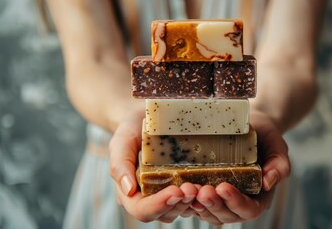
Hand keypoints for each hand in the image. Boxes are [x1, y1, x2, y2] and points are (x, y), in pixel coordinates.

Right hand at [109, 106, 198, 222]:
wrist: (146, 118)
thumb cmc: (131, 130)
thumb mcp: (121, 141)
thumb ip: (119, 164)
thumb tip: (128, 189)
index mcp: (130, 194)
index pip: (142, 210)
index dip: (159, 205)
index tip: (175, 191)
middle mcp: (150, 199)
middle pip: (165, 214)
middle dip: (180, 203)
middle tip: (193, 187)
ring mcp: (168, 195)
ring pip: (182, 210)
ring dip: (194, 202)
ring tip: (204, 187)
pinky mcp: (183, 187)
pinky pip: (194, 201)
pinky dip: (203, 197)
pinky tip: (211, 185)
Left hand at [189, 109, 290, 224]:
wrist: (250, 127)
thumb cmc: (265, 138)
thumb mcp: (278, 147)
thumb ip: (279, 166)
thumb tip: (268, 182)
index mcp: (259, 198)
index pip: (248, 209)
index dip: (236, 202)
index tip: (224, 187)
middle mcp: (238, 203)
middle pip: (226, 215)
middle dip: (213, 205)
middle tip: (203, 190)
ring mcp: (221, 200)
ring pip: (209, 212)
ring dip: (198, 205)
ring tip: (189, 190)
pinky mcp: (206, 191)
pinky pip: (196, 203)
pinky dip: (188, 200)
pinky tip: (180, 189)